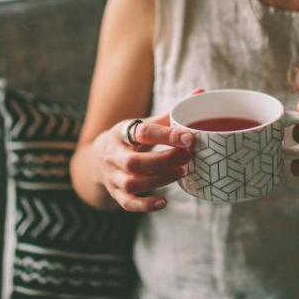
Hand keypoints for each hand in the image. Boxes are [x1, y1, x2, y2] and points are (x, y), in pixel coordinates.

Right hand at [93, 89, 203, 211]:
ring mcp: (112, 176)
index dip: (167, 135)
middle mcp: (113, 155)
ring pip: (132, 182)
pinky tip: (164, 201)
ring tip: (182, 172)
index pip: (143, 133)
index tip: (190, 137)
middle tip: (187, 157)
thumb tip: (201, 93)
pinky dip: (145, 205)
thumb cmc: (130, 139)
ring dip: (160, 180)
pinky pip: (128, 203)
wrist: (97, 159)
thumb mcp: (143, 124)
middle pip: (134, 162)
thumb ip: (170, 115)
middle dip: (164, 161)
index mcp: (121, 132)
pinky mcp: (115, 194)